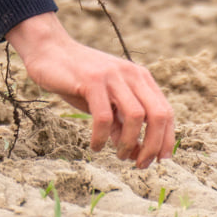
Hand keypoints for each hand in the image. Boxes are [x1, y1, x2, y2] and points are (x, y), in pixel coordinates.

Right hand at [6, 12, 174, 167]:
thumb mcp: (107, 103)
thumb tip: (137, 154)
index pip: (166, 111)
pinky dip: (102, 137)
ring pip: (136, 116)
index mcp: (141, 78)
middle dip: (153, 145)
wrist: (50, 51)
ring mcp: (113, 76)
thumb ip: (122, 123)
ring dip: (129, 143)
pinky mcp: (92, 80)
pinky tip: (96, 146)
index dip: (167, 139)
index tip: (160, 160)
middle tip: (140, 165)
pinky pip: (104, 117)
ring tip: (119, 156)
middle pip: (158, 114)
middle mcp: (132, 74)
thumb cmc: (79, 81)